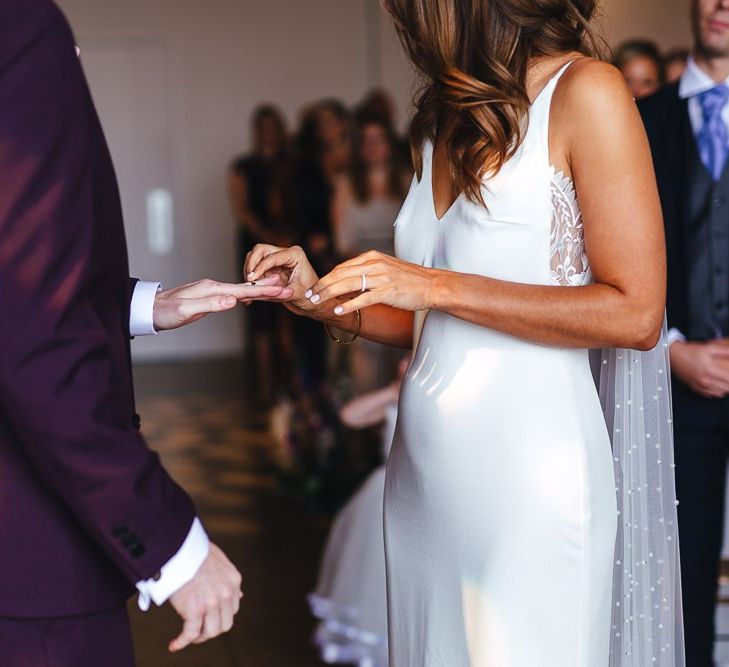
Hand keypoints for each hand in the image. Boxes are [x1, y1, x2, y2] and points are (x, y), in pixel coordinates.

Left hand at [153, 278, 290, 330]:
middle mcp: (214, 287)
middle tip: (288, 289)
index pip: (244, 290)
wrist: (149, 309)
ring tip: (278, 289)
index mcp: (213, 289)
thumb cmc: (166, 312)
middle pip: (247, 288)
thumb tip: (233, 300)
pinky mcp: (209, 298)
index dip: (264, 291)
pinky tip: (252, 295)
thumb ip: (211, 305)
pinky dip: (248, 295)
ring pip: (242, 291)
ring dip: (260, 290)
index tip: (282, 290)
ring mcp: (212, 292)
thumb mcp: (187, 310)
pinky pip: (234, 296)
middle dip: (268, 288)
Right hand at [168, 544, 242, 652]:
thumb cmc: (194, 550)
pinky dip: (182, 642)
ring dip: (199, 637)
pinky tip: (174, 644)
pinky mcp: (195, 609)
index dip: (220, 615)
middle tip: (199, 629)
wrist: (178, 547)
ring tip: (188, 636)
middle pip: (225, 624)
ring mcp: (211, 602)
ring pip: (210, 631)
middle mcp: (226, 593)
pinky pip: (190, 633)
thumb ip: (228, 579)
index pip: (232, 608)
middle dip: (212, 629)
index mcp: (233, 580)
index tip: (209, 617)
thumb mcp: (219, 561)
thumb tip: (240, 596)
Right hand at [244, 244, 318, 313]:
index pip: (271, 257)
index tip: (251, 279)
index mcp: (295, 254)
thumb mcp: (297, 294)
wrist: (312, 301)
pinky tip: (250, 289)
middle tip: (248, 280)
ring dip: (249, 270)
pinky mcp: (271, 267)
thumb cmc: (310, 296)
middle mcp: (285, 253)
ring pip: (254, 256)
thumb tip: (263, 289)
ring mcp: (277, 258)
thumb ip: (280, 291)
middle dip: (251, 264)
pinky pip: (255, 267)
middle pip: (260, 250)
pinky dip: (250, 276)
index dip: (259, 267)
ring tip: (249, 286)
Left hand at [306, 250, 436, 315]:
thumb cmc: (410, 280)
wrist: (433, 285)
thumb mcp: (386, 269)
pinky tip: (338, 310)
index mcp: (372, 257)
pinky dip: (349, 304)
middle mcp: (375, 265)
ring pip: (348, 284)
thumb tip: (348, 281)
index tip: (315, 287)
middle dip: (322, 285)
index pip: (342, 267)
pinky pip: (363, 298)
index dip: (326, 277)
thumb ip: (367, 272)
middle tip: (309, 295)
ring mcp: (381, 278)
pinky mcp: (388, 292)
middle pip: (340, 274)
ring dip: (329, 294)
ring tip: (317, 302)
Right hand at [670, 338, 728, 398]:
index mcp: (710, 370)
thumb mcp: (709, 347)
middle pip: (727, 388)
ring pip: (720, 393)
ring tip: (725, 382)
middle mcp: (705, 380)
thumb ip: (724, 351)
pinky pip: (710, 395)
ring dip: (725, 388)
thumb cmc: (688, 351)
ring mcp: (700, 385)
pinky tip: (717, 386)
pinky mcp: (695, 387)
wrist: (672, 356)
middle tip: (728, 376)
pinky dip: (716, 392)